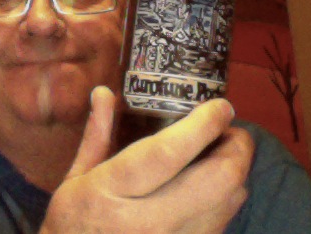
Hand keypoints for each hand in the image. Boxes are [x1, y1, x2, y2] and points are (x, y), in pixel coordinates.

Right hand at [40, 87, 253, 233]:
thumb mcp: (76, 177)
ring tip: (225, 152)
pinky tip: (215, 185)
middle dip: (237, 148)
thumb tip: (103, 91)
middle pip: (216, 180)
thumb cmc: (73, 222)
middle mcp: (147, 221)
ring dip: (237, 171)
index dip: (202, 125)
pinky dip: (228, 198)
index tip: (220, 106)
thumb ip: (97, 133)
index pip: (167, 153)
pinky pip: (223, 223)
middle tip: (231, 129)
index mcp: (111, 191)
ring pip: (228, 202)